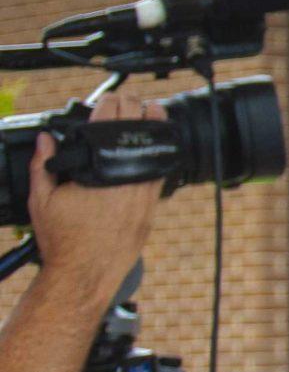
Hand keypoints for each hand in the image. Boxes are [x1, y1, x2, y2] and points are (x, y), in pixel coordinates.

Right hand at [26, 93, 163, 303]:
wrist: (86, 273)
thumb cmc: (63, 240)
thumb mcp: (41, 200)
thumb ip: (43, 165)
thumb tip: (46, 138)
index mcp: (97, 167)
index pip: (107, 119)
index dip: (108, 101)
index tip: (106, 98)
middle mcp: (124, 174)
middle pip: (134, 123)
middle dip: (130, 105)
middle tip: (125, 101)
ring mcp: (144, 188)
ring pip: (157, 142)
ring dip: (152, 122)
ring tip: (146, 111)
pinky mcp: (154, 202)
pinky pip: (163, 166)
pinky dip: (160, 150)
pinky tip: (156, 143)